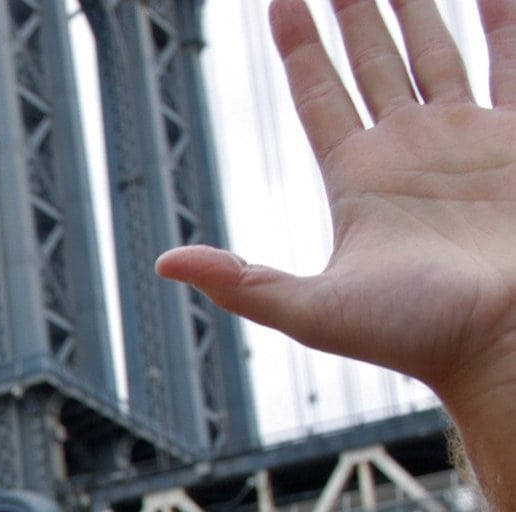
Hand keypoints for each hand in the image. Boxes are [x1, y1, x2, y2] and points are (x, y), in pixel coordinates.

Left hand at [158, 0, 515, 403]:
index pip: (319, 92)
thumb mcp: (314, 310)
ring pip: (435, 53)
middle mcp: (409, 151)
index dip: (300, 46)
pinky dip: (503, 24)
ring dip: (417, 8)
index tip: (279, 0)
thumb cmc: (417, 335)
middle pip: (371, 62)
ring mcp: (467, 142)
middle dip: (354, 12)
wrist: (506, 343)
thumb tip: (165, 265)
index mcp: (357, 178)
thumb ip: (244, 282)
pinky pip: (512, 64)